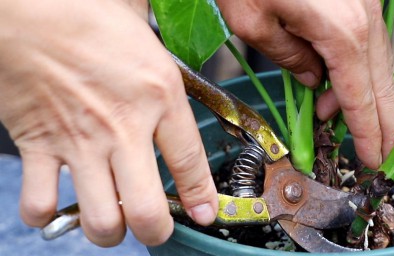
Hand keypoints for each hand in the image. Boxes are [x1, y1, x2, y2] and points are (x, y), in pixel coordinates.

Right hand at [0, 0, 216, 246]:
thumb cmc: (86, 12)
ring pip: (100, 221)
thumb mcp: (148, 32)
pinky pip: (40, 203)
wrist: (25, 7)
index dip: (201, 199)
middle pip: (148, 211)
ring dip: (109, 230)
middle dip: (157, 232)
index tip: (204, 214)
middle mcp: (123, 127)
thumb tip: (187, 73)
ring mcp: (79, 142)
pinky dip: (47, 215)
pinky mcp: (38, 146)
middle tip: (156, 227)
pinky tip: (57, 203)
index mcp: (160, 95)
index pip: (191, 163)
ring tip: (113, 220)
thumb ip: (167, 62)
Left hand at [217, 0, 393, 168]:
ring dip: (369, 95)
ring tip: (346, 121)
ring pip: (379, 62)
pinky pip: (368, 42)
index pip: (361, 97)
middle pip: (383, 83)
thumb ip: (290, 58)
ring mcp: (368, 5)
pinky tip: (339, 81)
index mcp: (343, 32)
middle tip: (386, 153)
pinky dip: (360, 68)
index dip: (368, 133)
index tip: (375, 160)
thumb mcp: (254, 20)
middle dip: (386, 123)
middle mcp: (366, 19)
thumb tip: (314, 80)